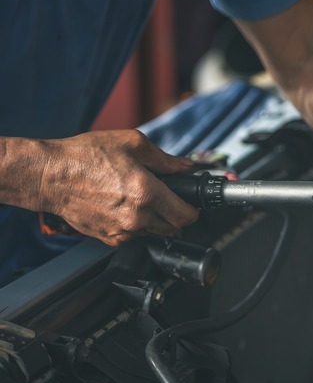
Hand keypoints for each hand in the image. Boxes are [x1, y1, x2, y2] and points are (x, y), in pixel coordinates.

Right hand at [41, 130, 198, 245]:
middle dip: (175, 214)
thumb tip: (185, 166)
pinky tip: (123, 206)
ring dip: (154, 220)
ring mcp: (121, 231)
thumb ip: (165, 159)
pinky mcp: (107, 238)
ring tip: (139, 198)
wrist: (50, 175)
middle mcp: (136, 217)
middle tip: (167, 198)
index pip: (185, 216)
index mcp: (147, 193)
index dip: (193, 210)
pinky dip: (135, 225)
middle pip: (173, 228)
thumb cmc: (85, 156)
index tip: (192, 204)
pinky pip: (132, 236)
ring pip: (153, 233)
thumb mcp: (132, 144)